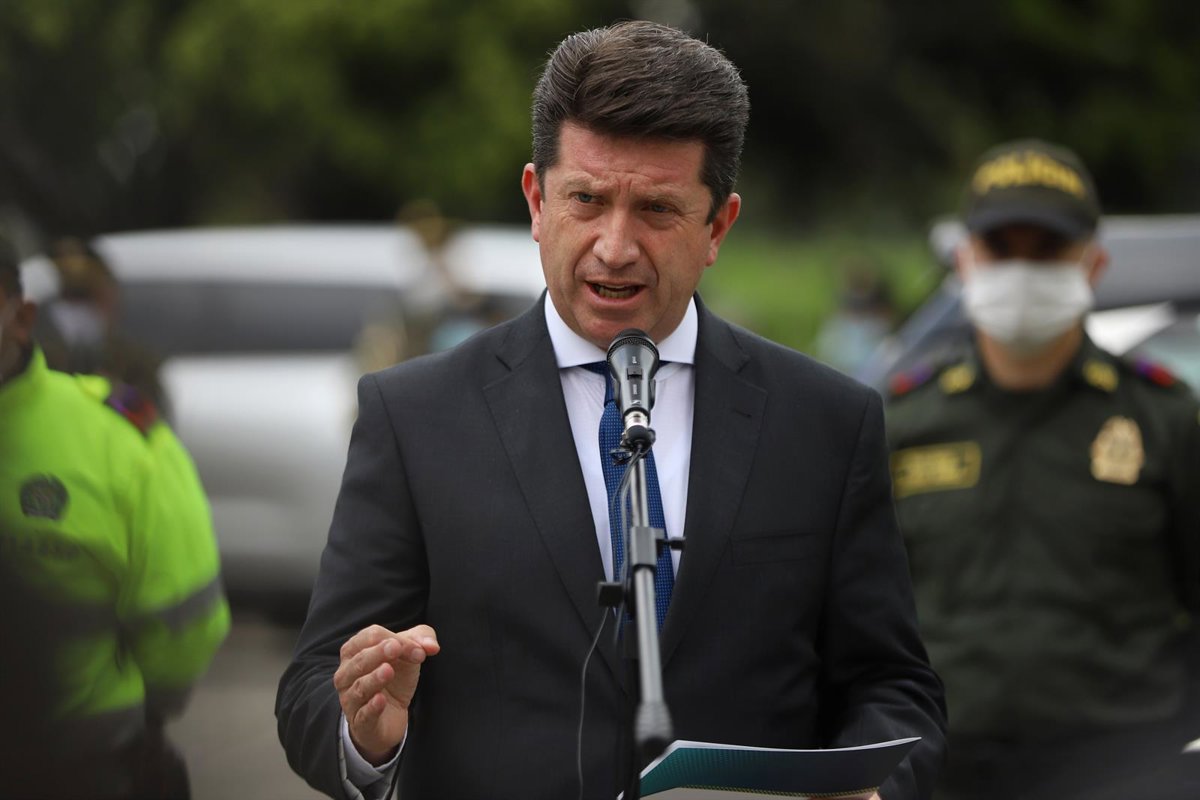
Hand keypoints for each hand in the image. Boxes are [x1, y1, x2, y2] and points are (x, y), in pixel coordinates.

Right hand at [333, 624, 439, 764]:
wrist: (391, 714)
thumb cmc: (395, 677)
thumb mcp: (408, 653)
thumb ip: (422, 639)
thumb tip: (432, 646)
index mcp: (354, 650)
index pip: (370, 636)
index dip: (393, 638)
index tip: (418, 650)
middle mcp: (347, 673)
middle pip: (359, 659)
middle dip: (378, 652)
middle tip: (396, 648)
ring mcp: (350, 699)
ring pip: (359, 687)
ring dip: (374, 678)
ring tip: (388, 671)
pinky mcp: (360, 722)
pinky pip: (363, 714)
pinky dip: (371, 707)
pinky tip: (381, 700)